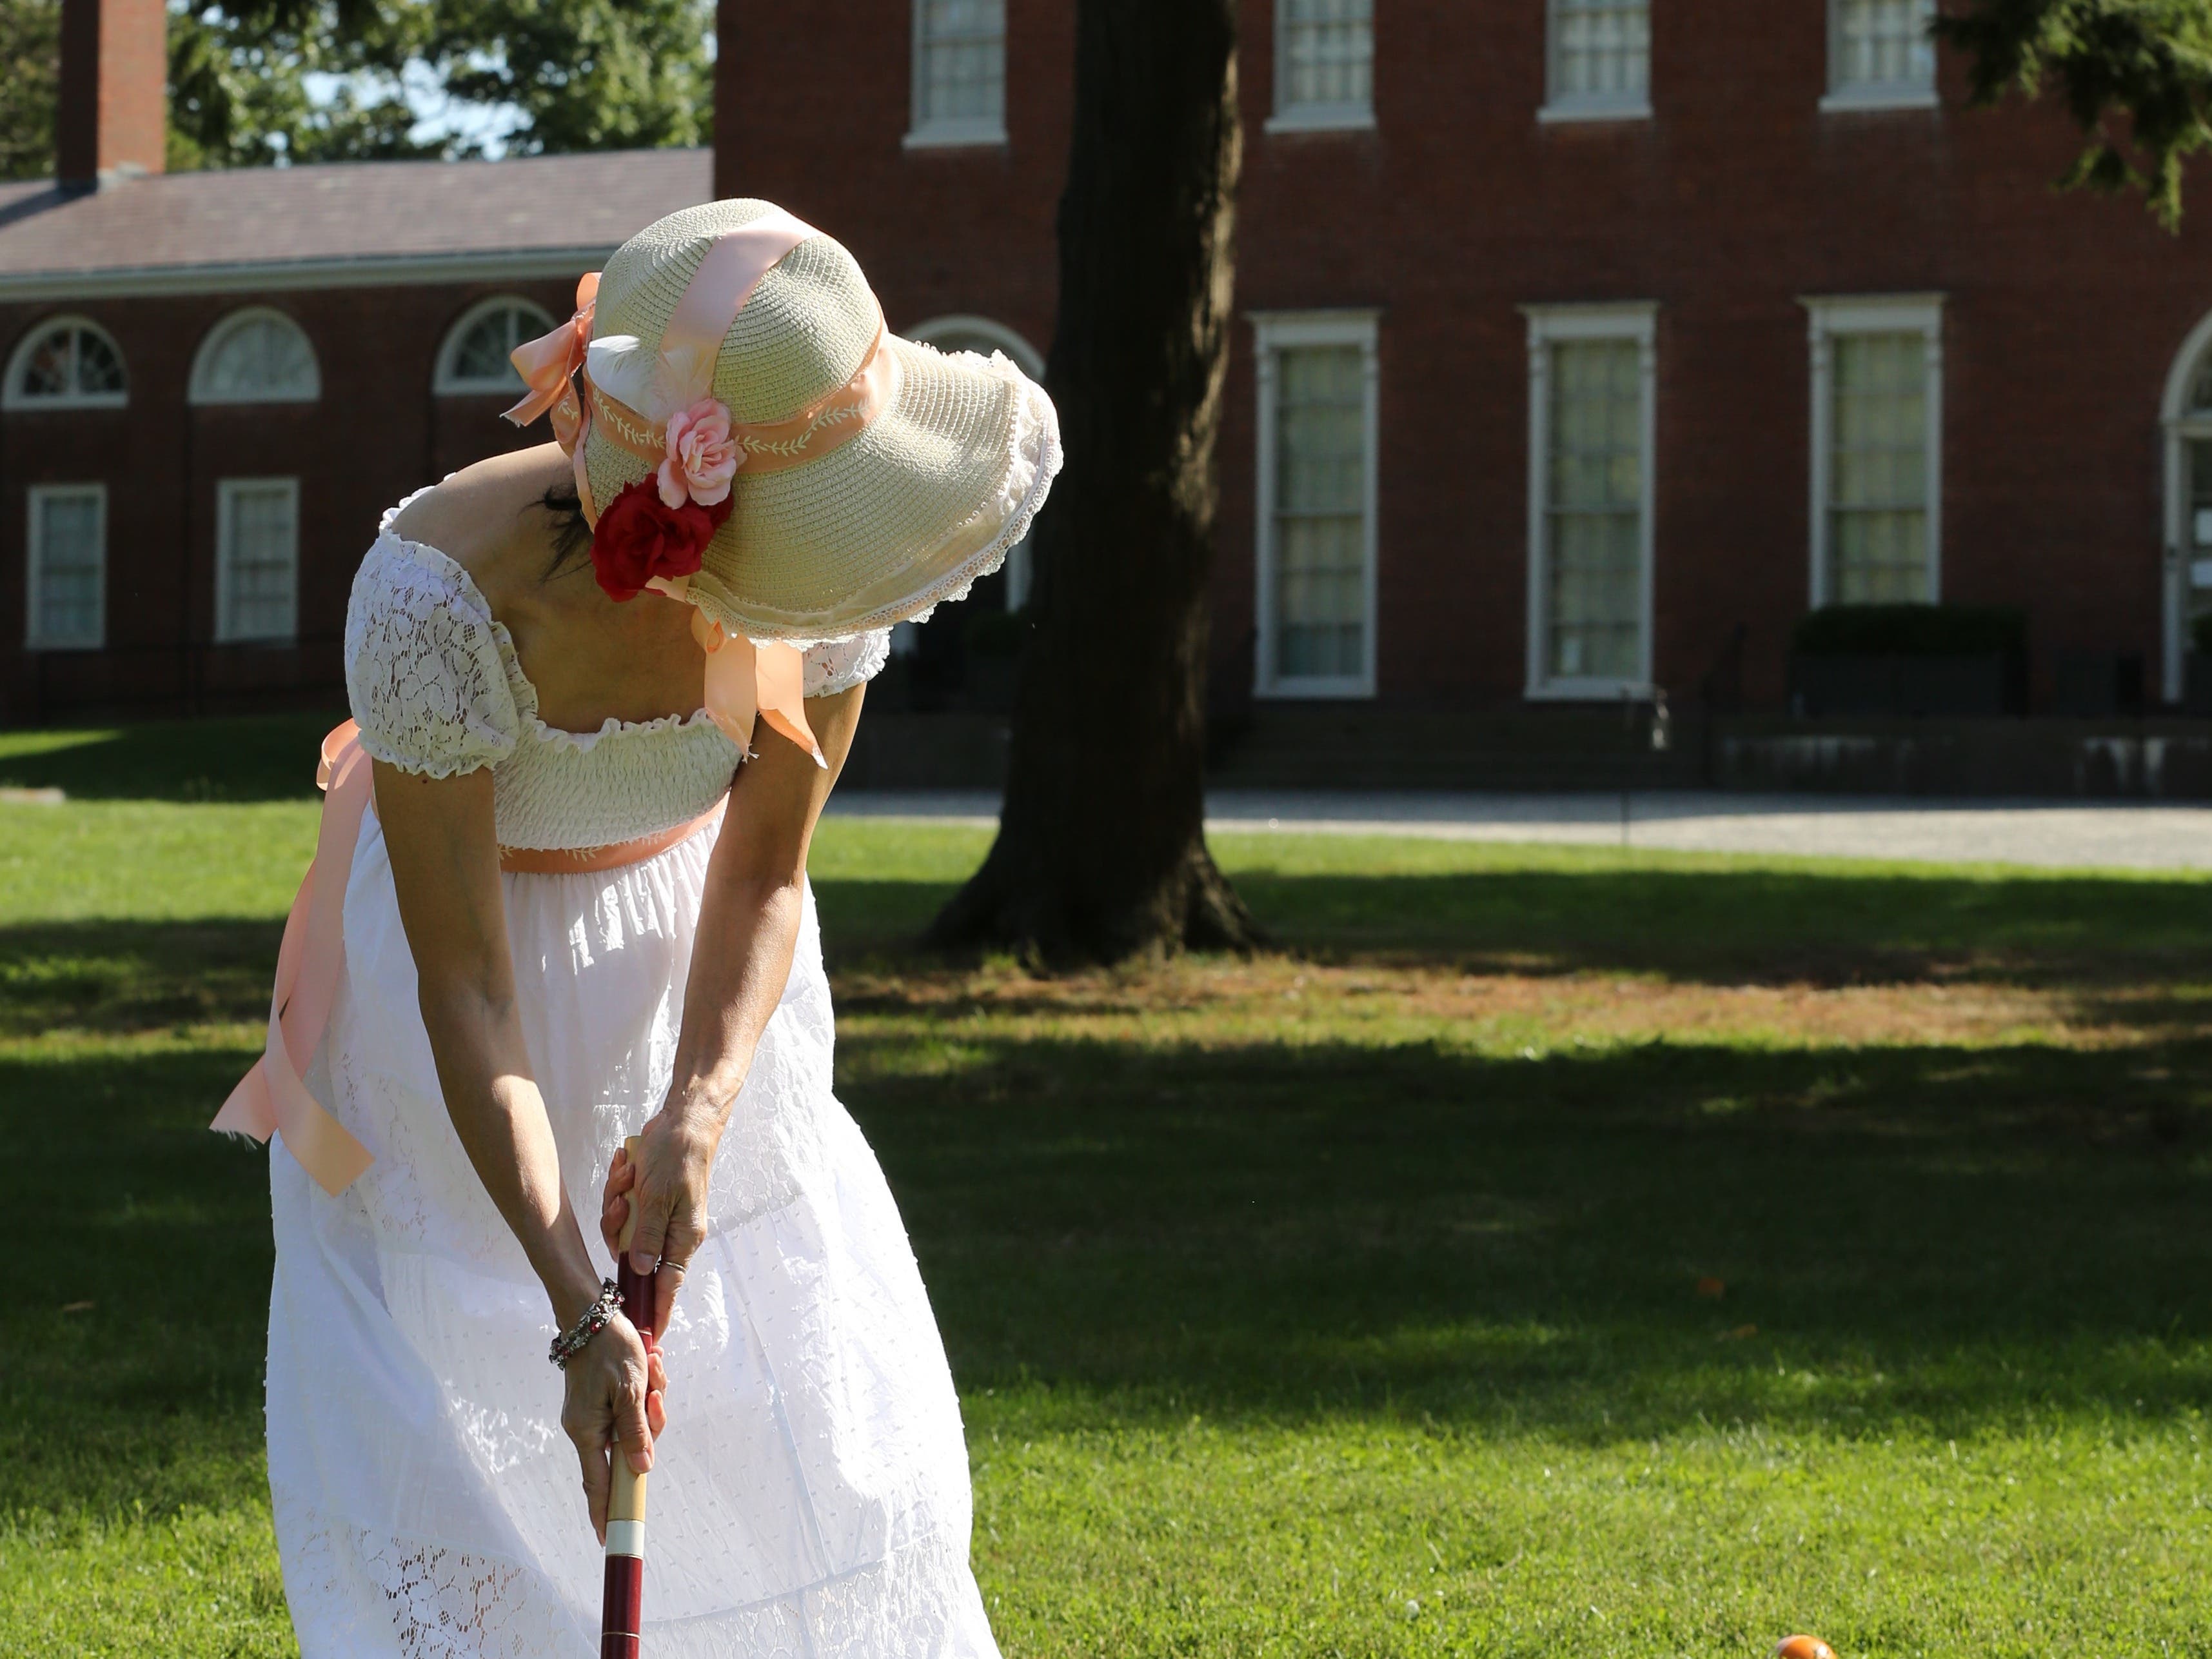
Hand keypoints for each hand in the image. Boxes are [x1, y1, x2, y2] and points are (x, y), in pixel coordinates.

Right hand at [559, 1311, 667, 1543]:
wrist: (590, 1313)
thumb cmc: (610, 1349)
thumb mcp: (630, 1390)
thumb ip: (635, 1432)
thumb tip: (642, 1470)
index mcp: (587, 1432)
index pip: (598, 1484)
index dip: (605, 1511)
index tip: (609, 1539)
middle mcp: (585, 1428)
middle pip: (626, 1451)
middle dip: (650, 1425)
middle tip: (654, 1393)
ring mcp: (592, 1414)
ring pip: (633, 1427)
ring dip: (650, 1401)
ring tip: (652, 1368)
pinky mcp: (600, 1400)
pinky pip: (629, 1409)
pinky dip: (644, 1391)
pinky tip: (650, 1365)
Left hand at [600, 1113, 717, 1337]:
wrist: (684, 1119)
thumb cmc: (678, 1156)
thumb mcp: (659, 1198)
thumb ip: (649, 1237)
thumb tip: (642, 1272)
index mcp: (683, 1237)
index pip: (668, 1286)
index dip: (655, 1312)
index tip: (645, 1339)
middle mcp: (672, 1231)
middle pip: (633, 1254)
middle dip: (618, 1228)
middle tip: (623, 1202)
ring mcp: (658, 1215)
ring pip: (622, 1229)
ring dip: (617, 1201)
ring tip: (628, 1174)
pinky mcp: (647, 1200)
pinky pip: (622, 1207)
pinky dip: (620, 1186)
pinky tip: (628, 1165)